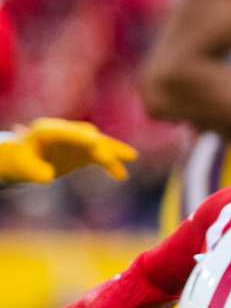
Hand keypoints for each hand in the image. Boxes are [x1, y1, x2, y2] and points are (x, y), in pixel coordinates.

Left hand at [0, 120, 136, 183]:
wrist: (24, 158)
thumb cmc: (20, 161)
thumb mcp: (22, 166)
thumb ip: (34, 170)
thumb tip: (48, 176)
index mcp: (45, 130)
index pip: (63, 132)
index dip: (78, 136)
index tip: (94, 141)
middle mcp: (66, 132)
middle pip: (86, 136)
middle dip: (100, 144)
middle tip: (109, 156)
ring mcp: (77, 141)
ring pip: (99, 144)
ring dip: (114, 151)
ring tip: (132, 156)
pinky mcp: (85, 152)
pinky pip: (101, 157)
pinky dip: (111, 165)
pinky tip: (121, 177)